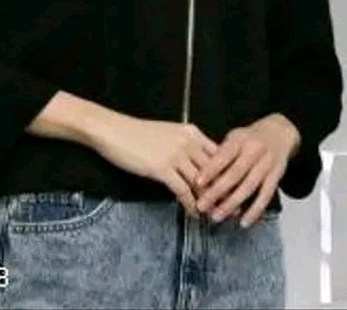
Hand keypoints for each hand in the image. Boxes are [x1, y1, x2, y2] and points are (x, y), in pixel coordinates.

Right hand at [90, 113, 219, 218]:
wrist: (113, 130)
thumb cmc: (137, 133)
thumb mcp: (168, 134)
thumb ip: (186, 146)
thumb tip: (198, 167)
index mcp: (191, 132)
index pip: (219, 154)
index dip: (227, 173)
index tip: (233, 189)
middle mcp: (188, 142)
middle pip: (215, 170)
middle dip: (223, 191)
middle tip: (229, 208)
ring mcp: (175, 155)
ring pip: (201, 183)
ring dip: (208, 202)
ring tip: (213, 215)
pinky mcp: (161, 168)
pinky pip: (183, 191)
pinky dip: (190, 205)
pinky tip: (193, 214)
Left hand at [193, 114, 299, 227]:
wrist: (279, 132)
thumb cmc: (249, 138)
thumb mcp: (234, 137)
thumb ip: (221, 153)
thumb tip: (202, 174)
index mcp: (240, 139)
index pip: (224, 155)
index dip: (211, 169)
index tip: (197, 183)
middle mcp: (254, 151)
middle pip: (235, 174)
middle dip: (217, 191)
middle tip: (201, 205)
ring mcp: (267, 164)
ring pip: (248, 187)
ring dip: (232, 204)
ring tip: (217, 216)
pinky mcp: (277, 176)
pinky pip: (266, 196)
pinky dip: (255, 210)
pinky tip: (244, 222)